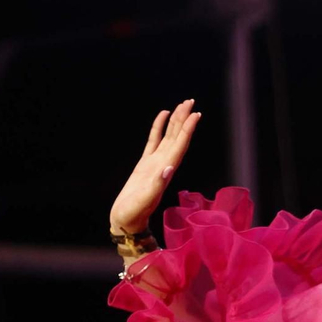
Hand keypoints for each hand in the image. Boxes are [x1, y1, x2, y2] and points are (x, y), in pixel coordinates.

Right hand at [109, 99, 200, 233]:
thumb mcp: (146, 199)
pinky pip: (153, 140)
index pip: (180, 145)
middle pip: (177, 137)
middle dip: (184, 119)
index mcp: (166, 170)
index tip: (196, 114)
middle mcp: (164, 164)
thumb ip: (157, 184)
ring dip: (175, 121)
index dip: (188, 129)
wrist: (126, 220)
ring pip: (168, 136)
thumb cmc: (134, 212)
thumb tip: (168, 167)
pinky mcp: (144, 164)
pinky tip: (162, 116)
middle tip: (190, 101)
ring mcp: (154, 163)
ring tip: (182, 105)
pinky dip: (158, 128)